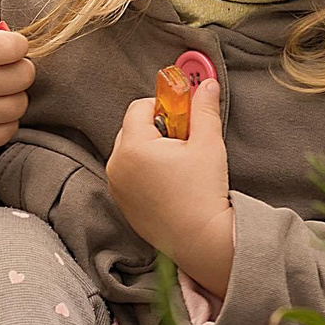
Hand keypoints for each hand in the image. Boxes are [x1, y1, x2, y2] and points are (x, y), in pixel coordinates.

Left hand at [106, 76, 234, 293]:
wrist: (201, 240)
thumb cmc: (203, 192)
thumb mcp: (208, 143)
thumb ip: (204, 109)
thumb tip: (206, 84)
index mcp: (133, 146)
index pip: (140, 107)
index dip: (164, 106)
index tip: (184, 118)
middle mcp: (116, 164)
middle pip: (132, 127)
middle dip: (157, 128)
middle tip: (184, 143)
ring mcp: (116, 186)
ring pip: (130, 150)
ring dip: (150, 149)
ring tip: (178, 165)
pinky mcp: (122, 202)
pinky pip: (129, 173)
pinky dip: (145, 170)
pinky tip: (169, 182)